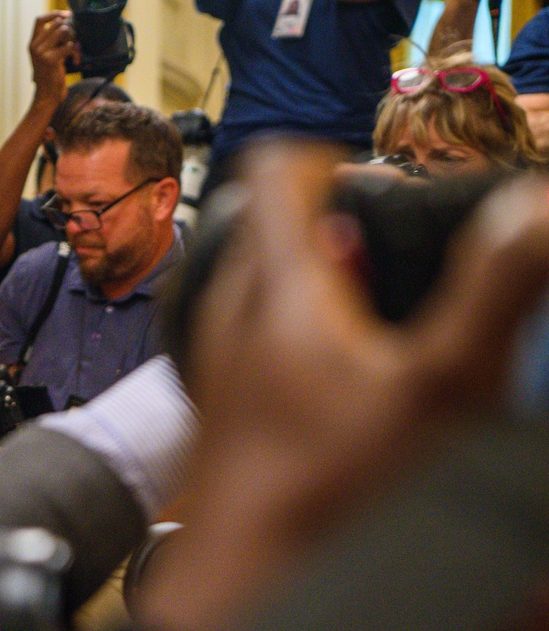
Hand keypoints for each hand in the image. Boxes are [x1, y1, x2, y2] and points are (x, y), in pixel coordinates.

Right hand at [29, 11, 74, 111]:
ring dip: (74, 40)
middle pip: (57, 24)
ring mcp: (40, 52)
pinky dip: (75, 52)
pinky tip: (75, 62)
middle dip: (70, 31)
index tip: (68, 15)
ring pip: (63, 31)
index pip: (40, 19)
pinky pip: (68, 46)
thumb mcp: (49, 56)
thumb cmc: (52, 77)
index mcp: (32, 43)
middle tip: (75, 43)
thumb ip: (54, 41)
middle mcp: (34, 46)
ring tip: (76, 53)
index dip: (54, 14)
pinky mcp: (49, 60)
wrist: (47, 97)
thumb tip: (68, 23)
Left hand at [137, 138, 548, 627]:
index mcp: (279, 284)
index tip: (370, 185)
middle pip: (271, 228)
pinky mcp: (216, 399)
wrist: (242, 573)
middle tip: (383, 259)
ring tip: (366, 323)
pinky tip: (331, 383)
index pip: (278, 171)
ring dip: (309, 285)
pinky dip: (287, 335)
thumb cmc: (333, 482)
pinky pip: (248, 338)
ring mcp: (216, 354)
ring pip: (258, 286)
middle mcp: (234, 307)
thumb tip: (534, 207)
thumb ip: (491, 293)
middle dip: (325, 227)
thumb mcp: (439, 387)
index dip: (326, 159)